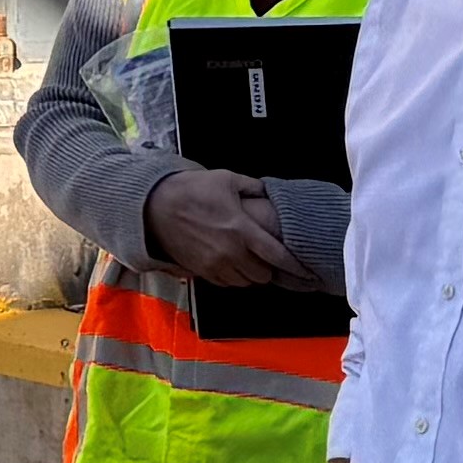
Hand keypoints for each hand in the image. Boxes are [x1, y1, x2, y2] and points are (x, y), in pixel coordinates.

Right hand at [142, 166, 320, 292]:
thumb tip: (267, 193)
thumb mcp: (227, 179)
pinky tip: (232, 263)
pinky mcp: (202, 271)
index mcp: (242, 230)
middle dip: (270, 268)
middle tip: (269, 258)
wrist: (156, 206)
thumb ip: (252, 187)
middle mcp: (231, 252)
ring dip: (252, 274)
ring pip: (246, 282)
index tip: (306, 271)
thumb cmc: (191, 190)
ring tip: (251, 260)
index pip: (278, 256)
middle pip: (263, 274)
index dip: (295, 266)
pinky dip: (234, 277)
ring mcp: (216, 265)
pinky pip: (227, 283)